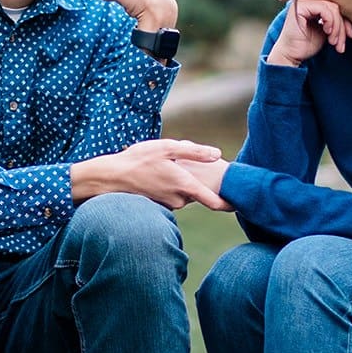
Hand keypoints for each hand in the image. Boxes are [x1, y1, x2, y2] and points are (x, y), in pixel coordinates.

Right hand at [71, 139, 224, 209]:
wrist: (111, 177)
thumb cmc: (138, 159)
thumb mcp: (167, 147)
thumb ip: (194, 151)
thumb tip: (217, 154)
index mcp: (184, 185)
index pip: (214, 201)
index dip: (229, 203)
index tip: (240, 203)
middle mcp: (179, 199)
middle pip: (198, 190)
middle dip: (196, 177)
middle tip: (180, 161)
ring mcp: (169, 204)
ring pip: (185, 190)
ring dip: (181, 179)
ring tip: (163, 165)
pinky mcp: (160, 204)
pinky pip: (173, 194)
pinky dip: (171, 184)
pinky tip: (156, 173)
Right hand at [269, 0, 351, 65]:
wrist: (290, 56)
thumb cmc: (306, 46)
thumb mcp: (326, 32)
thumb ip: (335, 22)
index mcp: (312, 5)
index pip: (335, 7)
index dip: (345, 21)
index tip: (350, 36)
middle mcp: (307, 1)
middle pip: (335, 7)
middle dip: (342, 26)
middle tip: (340, 42)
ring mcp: (302, 2)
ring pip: (331, 8)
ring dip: (337, 27)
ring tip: (334, 42)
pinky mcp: (300, 7)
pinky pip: (323, 9)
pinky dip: (330, 21)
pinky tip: (327, 33)